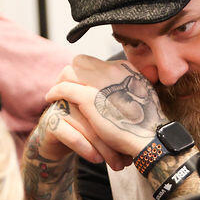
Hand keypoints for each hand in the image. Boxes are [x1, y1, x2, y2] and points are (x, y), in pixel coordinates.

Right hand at [32, 98, 131, 170]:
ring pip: (88, 127)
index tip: (135, 149)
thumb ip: (121, 121)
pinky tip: (96, 160)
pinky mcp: (51, 121)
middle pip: (102, 117)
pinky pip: (70, 134)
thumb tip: (149, 133)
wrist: (53, 142)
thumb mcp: (103, 125)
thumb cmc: (84, 131)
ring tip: (117, 165)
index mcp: (92, 90)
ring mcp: (62, 106)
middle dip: (117, 142)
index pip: (114, 106)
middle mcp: (77, 95)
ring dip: (105, 149)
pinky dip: (85, 148)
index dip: (126, 127)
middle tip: (128, 160)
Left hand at [46, 56, 166, 158]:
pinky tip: (50, 98)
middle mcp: (111, 70)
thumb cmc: (146, 123)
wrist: (149, 137)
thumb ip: (129, 87)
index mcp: (124, 68)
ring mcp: (98, 83)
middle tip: (64, 84)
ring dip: (60, 80)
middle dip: (70, 73)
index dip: (85, 72)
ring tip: (55, 92)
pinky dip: (55, 92)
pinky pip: (63, 88)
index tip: (80, 82)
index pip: (96, 62)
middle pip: (80, 62)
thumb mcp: (142, 96)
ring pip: (69, 71)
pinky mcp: (88, 98)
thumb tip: (122, 87)